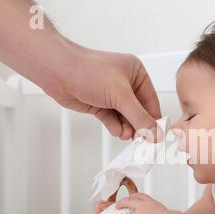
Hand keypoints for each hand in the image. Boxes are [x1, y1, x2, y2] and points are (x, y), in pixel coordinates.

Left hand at [46, 48, 162, 140]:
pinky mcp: (99, 103)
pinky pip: (112, 119)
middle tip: (142, 141)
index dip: (154, 119)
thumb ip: (140, 117)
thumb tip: (155, 133)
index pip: (151, 101)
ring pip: (125, 117)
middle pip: (139, 111)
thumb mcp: (120, 96)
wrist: (58, 72)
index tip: (157, 136)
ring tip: (126, 136)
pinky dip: (115, 127)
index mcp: (136, 73)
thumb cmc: (88, 71)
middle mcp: (125, 83)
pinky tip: (117, 132)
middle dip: (139, 126)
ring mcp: (111, 94)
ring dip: (127, 128)